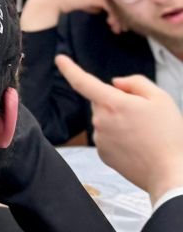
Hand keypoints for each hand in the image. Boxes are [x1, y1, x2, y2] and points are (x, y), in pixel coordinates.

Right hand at [20, 0, 121, 34]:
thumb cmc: (64, 0)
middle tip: (122, 28)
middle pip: (118, 0)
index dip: (117, 9)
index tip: (116, 23)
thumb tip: (104, 12)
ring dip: (119, 18)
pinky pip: (112, 7)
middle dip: (121, 15)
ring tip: (116, 29)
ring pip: (117, 4)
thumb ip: (94, 4)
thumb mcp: (82, 2)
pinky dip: (114, 17)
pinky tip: (110, 25)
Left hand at [56, 55, 182, 201]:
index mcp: (113, 104)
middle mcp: (100, 121)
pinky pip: (107, 137)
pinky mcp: (102, 154)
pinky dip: (119, 138)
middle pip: (102, 102)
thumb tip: (115, 83)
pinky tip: (138, 146)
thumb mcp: (161, 99)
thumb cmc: (169, 134)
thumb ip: (135, 83)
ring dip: (119, 122)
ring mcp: (99, 139)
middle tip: (144, 115)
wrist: (170, 172)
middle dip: (117, 103)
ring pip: (105, 120)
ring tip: (145, 134)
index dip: (70, 69)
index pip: (83, 82)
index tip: (60, 59)